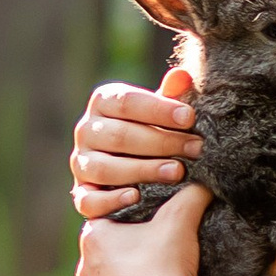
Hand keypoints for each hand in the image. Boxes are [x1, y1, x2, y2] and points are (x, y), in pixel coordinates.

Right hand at [71, 68, 197, 218]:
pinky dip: (111, 200)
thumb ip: (170, 96)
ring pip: (105, 168)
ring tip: (177, 172)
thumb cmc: (151, 130)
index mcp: (103, 102)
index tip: (190, 118)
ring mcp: (81, 163)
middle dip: (161, 142)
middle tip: (195, 149)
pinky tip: (136, 197)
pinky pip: (89, 200)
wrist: (132, 166)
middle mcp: (86, 130)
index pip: (127, 102)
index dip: (159, 110)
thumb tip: (182, 76)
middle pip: (120, 136)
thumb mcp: (161, 112)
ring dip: (143, 170)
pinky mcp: (81, 193)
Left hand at [76, 182, 207, 275]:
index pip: (108, 222)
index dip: (131, 223)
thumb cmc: (167, 267)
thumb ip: (189, 196)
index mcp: (94, 238)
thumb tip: (203, 182)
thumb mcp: (180, 222)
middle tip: (160, 258)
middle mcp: (84, 271)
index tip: (152, 230)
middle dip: (130, 256)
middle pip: (107, 256)